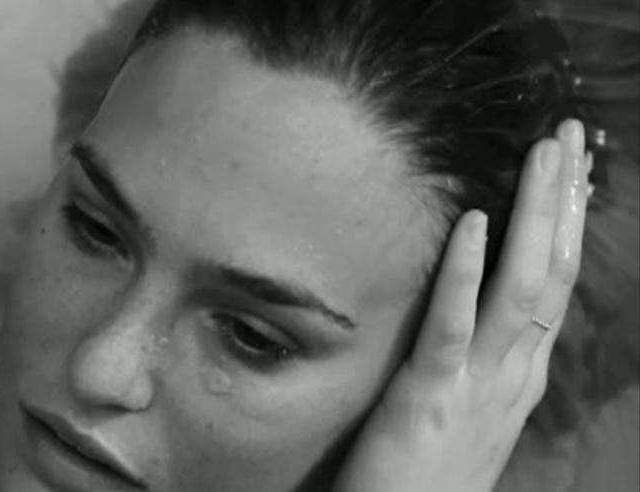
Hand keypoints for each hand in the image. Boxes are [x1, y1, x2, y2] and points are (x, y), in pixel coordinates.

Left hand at [333, 119, 590, 491]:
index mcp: (521, 373)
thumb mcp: (474, 410)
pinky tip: (474, 223)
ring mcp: (478, 385)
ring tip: (542, 157)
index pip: (555, 284)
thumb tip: (487, 309)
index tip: (576, 171)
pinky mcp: (430, 395)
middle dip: (564, 203)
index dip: (568, 225)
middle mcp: (513, 373)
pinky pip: (453, 326)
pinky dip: (466, 272)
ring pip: (520, 291)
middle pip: (549, 274)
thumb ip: (486, 359)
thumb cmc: (431, 473)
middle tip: (570, 137)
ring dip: (533, 218)